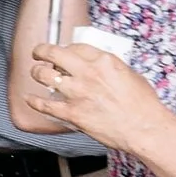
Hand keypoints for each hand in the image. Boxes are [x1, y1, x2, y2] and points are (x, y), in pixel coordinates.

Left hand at [25, 34, 158, 153]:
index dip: (66, 48)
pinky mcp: (73, 113)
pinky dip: (34, 101)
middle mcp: (88, 73)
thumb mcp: (130, 75)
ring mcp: (78, 93)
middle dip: (41, 51)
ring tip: (37, 73)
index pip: (75, 46)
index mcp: (104, 61)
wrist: (145, 129)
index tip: (63, 52)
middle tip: (38, 53)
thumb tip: (98, 67)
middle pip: (53, 54)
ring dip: (37, 73)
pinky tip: (30, 99)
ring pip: (44, 76)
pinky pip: (45, 105)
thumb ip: (110, 68)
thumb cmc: (143, 105)